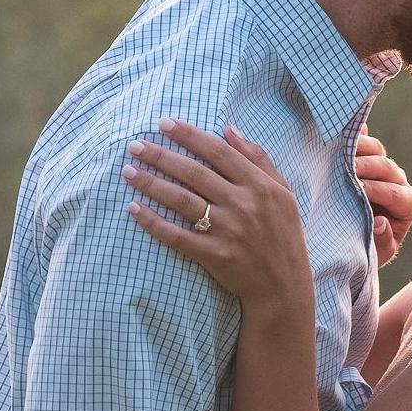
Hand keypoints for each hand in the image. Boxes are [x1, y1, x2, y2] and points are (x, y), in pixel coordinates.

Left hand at [123, 118, 311, 314]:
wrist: (283, 286)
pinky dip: (154, 223)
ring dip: (151, 184)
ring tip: (128, 172)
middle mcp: (243, 205)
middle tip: (134, 146)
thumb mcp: (283, 192)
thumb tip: (229, 129)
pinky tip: (134, 210)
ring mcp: (228, 231)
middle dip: (160, 156)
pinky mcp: (215, 256)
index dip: (189, 135)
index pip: (218, 152)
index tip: (164, 124)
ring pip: (181, 201)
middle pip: (194, 173)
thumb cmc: (283, 235)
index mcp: (260, 186)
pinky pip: (177, 236)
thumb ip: (258, 159)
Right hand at [356, 125, 411, 267]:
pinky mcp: (366, 153)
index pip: (397, 194)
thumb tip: (380, 223)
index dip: (379, 191)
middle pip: (387, 167)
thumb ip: (382, 240)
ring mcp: (382, 164)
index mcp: (408, 203)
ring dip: (359, 148)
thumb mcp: (377, 252)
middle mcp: (398, 180)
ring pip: (376, 148)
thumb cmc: (368, 245)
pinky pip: (362, 137)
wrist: (352, 237)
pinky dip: (353, 133)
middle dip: (368, 168)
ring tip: (342, 152)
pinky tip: (340, 132)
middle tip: (350, 170)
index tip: (360, 191)